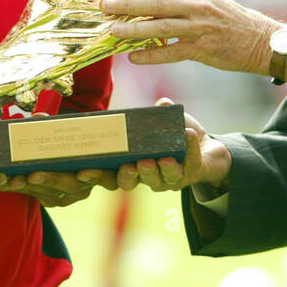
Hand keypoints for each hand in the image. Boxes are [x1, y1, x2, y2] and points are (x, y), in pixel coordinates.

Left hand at [3, 112, 98, 207]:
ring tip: (16, 178)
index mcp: (103, 167)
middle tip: (33, 175)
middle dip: (52, 180)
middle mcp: (90, 184)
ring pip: (55, 194)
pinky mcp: (57, 199)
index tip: (82, 173)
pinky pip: (42, 197)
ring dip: (33, 186)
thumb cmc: (73, 140)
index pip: (112, 178)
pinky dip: (26, 188)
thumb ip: (56, 125)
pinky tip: (12, 181)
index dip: (102, 177)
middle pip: (74, 186)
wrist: (65, 154)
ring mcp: (73, 194)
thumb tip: (39, 117)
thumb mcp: (70, 130)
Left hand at [101, 0, 284, 74]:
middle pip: (159, 3)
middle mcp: (198, 7)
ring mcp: (201, 29)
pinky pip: (173, 53)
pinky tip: (135, 57)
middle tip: (106, 5)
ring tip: (114, 30)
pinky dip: (152, 56)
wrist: (260, 41)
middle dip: (130, 3)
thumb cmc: (227, 17)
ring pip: (163, 28)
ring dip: (136, 29)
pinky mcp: (203, 50)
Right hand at [103, 99, 230, 192]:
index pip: (109, 175)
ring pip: (160, 180)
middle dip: (130, 175)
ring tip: (161, 158)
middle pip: (131, 183)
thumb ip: (156, 114)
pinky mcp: (189, 174)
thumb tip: (162, 103)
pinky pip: (189, 164)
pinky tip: (188, 135)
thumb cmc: (172, 135)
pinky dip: (189, 149)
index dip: (96, 176)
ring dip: (160, 169)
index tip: (83, 171)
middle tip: (131, 165)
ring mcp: (167, 179)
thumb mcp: (160, 123)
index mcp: (131, 166)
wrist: (203, 146)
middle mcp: (145, 177)